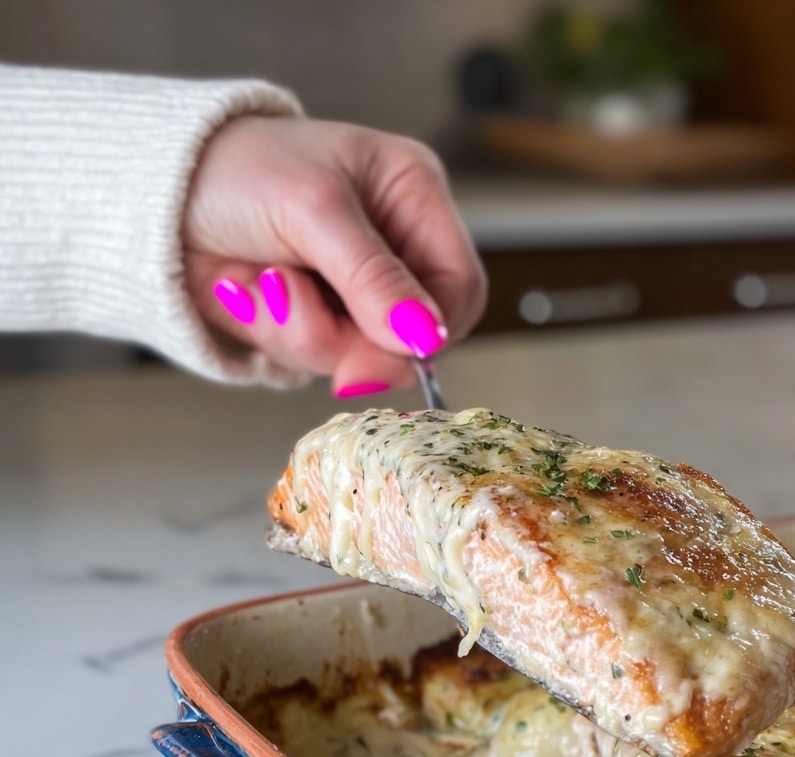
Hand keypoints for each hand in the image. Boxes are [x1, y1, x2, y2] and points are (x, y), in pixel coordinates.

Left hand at [183, 116, 486, 394]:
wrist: (149, 197)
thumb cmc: (233, 170)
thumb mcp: (313, 212)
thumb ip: (373, 279)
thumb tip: (425, 338)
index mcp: (411, 196)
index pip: (459, 286)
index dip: (430, 328)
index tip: (387, 348)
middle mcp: (390, 247)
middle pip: (413, 336)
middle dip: (353, 337)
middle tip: (297, 311)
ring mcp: (350, 291)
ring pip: (362, 357)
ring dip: (303, 332)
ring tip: (264, 282)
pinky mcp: (314, 321)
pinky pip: (318, 362)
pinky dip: (279, 336)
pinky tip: (252, 292)